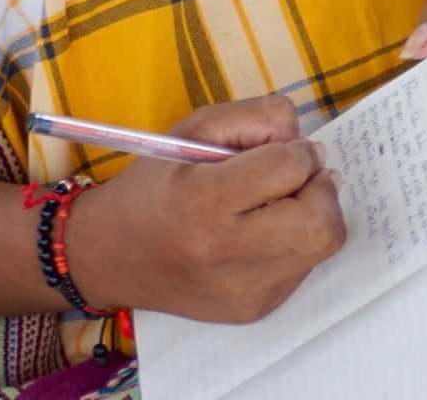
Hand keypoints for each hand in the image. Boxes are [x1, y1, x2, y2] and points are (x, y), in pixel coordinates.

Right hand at [68, 97, 345, 323]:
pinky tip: (262, 236)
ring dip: (313, 216)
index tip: (283, 151)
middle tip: (294, 180)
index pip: (289, 169)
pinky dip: (296, 243)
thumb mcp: (195, 129)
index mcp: (201, 202)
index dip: (298, 151)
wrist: (104, 258)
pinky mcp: (252, 309)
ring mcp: (241, 291)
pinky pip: (305, 267)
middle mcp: (223, 254)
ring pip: (322, 245)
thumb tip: (310, 146)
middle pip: (321, 223)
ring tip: (278, 206)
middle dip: (319, 190)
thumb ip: (257, 117)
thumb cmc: (154, 185)